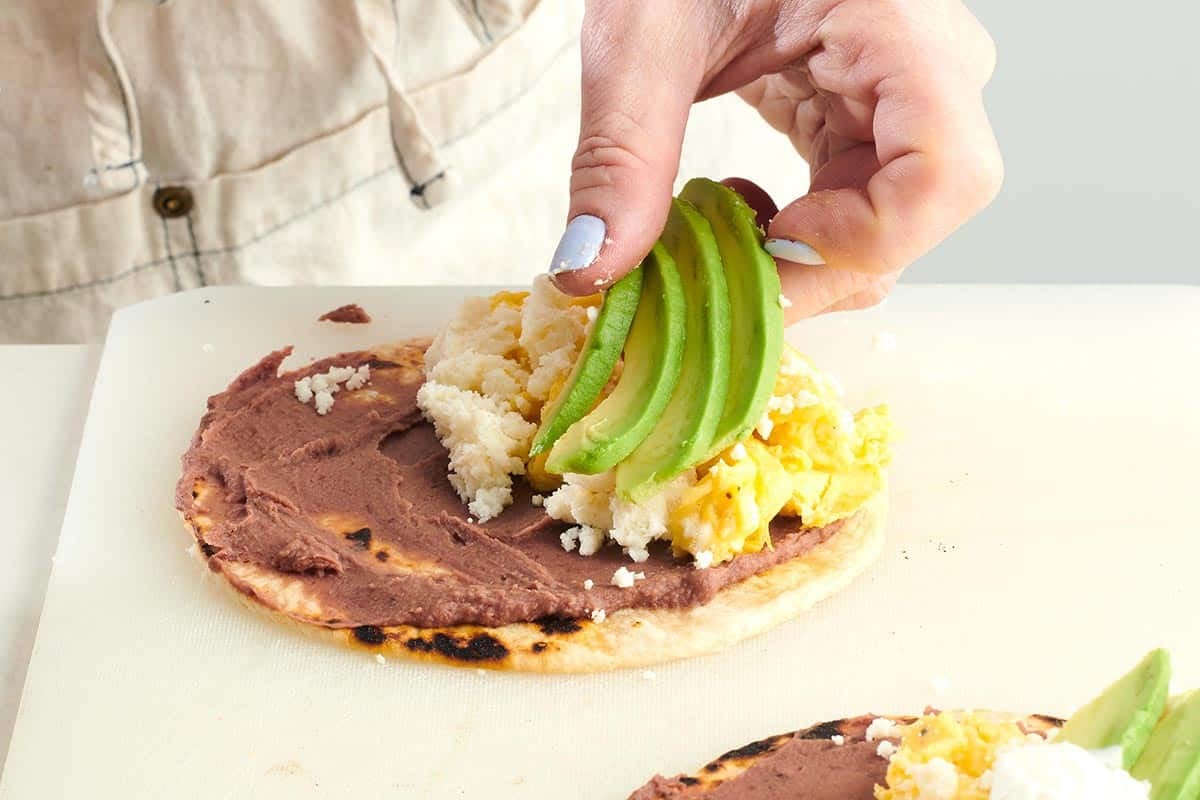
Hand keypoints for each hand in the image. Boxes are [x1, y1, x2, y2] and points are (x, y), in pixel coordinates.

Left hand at [547, 0, 1000, 319]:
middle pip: (914, 217)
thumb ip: (621, 156)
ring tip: (717, 242)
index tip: (774, 241)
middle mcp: (926, 66)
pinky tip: (740, 213)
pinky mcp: (869, 116)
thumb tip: (594, 266)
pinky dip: (797, 234)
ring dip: (800, 262)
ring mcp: (904, 96)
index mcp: (895, 25)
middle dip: (813, 271)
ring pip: (888, 226)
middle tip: (716, 285)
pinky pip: (859, 204)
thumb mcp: (642, 38)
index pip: (947, 174)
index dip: (866, 238)